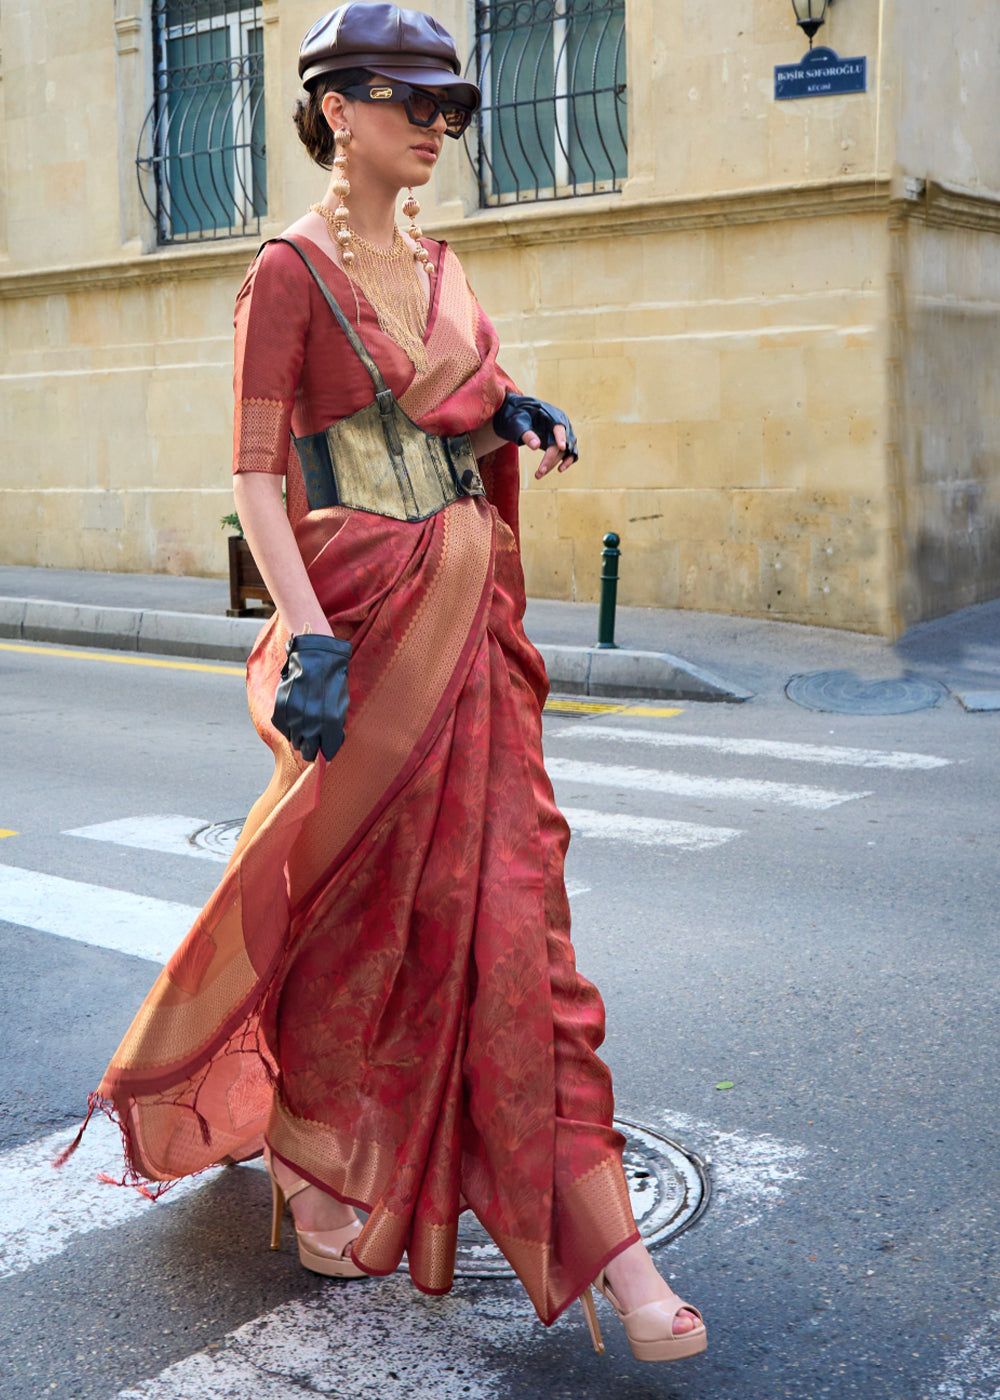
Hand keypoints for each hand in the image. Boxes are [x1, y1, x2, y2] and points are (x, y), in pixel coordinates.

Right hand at [271, 633, 350, 762]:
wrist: (314, 658)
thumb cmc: (331, 681)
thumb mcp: (341, 705)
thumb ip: (335, 728)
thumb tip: (328, 745)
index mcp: (331, 724)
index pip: (328, 751)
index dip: (327, 752)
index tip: (325, 751)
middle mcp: (311, 725)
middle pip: (309, 752)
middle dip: (312, 750)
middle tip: (314, 743)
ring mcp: (294, 719)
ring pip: (295, 742)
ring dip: (300, 737)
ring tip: (305, 723)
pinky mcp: (281, 712)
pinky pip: (284, 730)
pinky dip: (289, 726)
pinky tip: (296, 715)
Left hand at [492, 393, 577, 476]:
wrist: (520, 415)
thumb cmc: (519, 416)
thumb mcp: (519, 424)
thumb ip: (527, 434)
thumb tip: (536, 446)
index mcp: (553, 415)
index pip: (559, 427)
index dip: (561, 437)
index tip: (562, 447)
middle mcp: (562, 424)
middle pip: (560, 444)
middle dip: (550, 459)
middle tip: (539, 472)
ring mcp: (564, 434)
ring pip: (564, 452)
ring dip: (553, 463)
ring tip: (538, 475)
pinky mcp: (562, 443)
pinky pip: (569, 453)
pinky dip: (566, 462)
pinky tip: (560, 469)